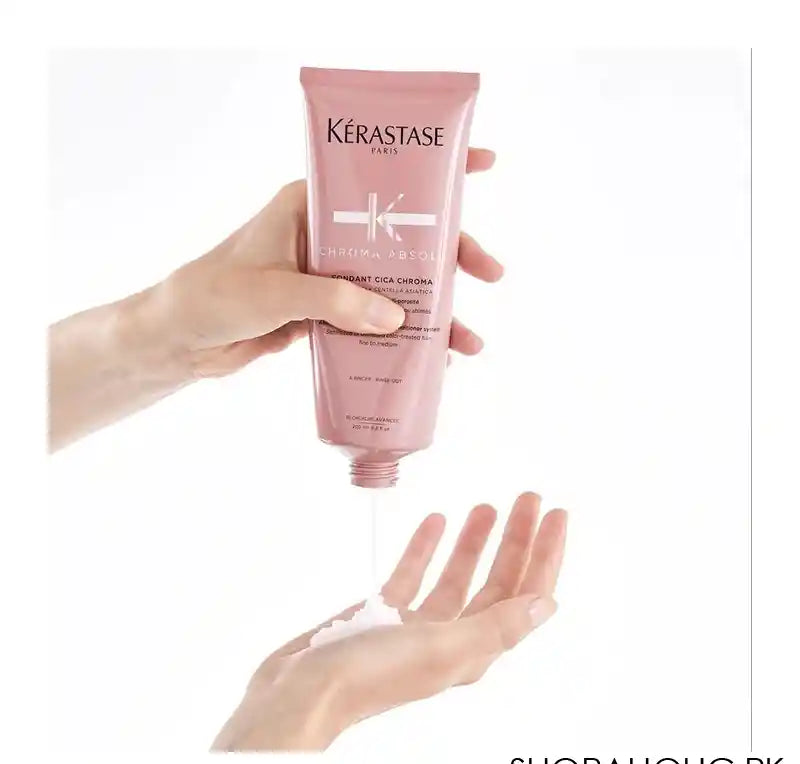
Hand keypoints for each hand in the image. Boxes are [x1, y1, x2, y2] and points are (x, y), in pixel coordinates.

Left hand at [49, 149, 501, 448]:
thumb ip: (332, 300)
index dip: (433, 174)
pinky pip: (375, 321)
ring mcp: (329, 276)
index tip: (482, 166)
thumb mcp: (272, 292)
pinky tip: (429, 358)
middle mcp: (327, 236)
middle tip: (489, 274)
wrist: (178, 340)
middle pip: (402, 240)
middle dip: (448, 259)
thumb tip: (395, 317)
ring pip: (394, 287)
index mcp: (311, 206)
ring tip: (467, 343)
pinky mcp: (327, 312)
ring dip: (431, 312)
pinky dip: (402, 339)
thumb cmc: (212, 297)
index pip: (379, 181)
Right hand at [212, 492, 566, 750]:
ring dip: (475, 541)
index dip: (545, 557)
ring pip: (457, 575)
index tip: (557, 516)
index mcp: (473, 650)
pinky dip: (426, 547)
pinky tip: (435, 522)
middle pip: (497, 582)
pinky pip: (413, 574)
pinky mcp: (383, 614)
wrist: (300, 691)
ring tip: (488, 506)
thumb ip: (496, 627)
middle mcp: (451, 638)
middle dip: (516, 539)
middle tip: (529, 499)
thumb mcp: (441, 649)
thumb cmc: (369, 676)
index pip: (524, 597)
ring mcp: (415, 626)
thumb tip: (547, 605)